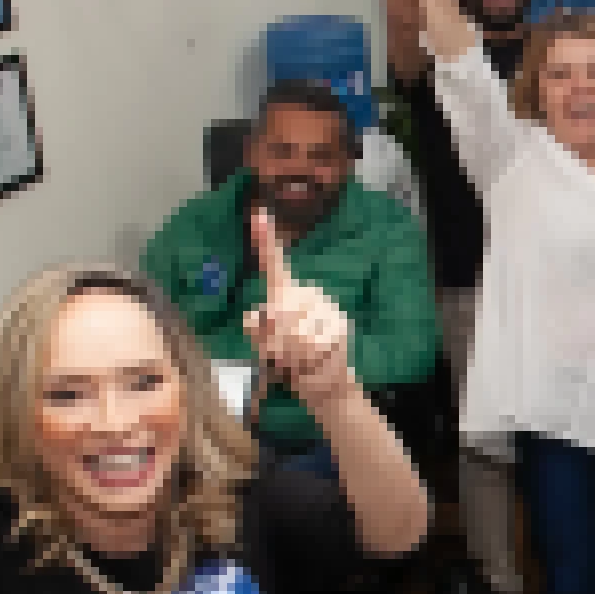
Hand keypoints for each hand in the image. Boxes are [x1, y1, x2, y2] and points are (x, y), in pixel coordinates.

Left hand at [241, 209, 356, 403]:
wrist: (324, 380)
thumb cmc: (290, 358)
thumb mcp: (263, 343)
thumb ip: (255, 328)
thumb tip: (259, 316)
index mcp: (286, 293)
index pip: (273, 264)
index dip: (265, 239)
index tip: (257, 213)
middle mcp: (307, 294)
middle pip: (276, 313)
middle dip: (272, 342)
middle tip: (280, 356)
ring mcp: (325, 308)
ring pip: (294, 332)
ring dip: (289, 355)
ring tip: (296, 361)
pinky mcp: (339, 326)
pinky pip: (312, 345)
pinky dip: (307, 360)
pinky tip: (312, 362)